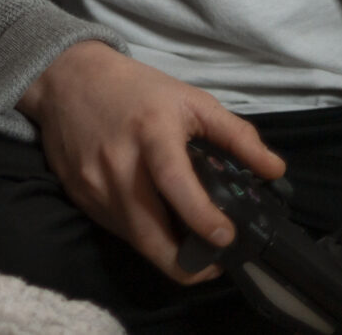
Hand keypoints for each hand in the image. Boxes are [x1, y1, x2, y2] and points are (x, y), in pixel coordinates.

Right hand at [20, 40, 286, 281]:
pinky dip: (141, 234)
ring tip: (189, 242)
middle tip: (214, 261)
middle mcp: (117, 165)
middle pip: (150, 235)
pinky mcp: (78, 195)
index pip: (175, 183)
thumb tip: (275, 171)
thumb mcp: (190, 100)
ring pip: (135, 241)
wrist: (65, 77)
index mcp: (151, 134)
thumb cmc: (135, 89)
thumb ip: (236, 135)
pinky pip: (116, 229)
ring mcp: (93, 184)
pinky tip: (156, 220)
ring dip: (166, 251)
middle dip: (187, 264)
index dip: (203, 217)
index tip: (227, 237)